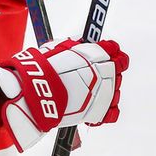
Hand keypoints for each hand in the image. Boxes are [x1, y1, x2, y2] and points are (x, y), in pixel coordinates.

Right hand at [0, 38, 127, 151]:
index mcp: (98, 54)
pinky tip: (93, 106)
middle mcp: (107, 73)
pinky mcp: (99, 112)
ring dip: (106, 89)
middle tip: (92, 72)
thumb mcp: (58, 47)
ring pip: (116, 90)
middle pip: (117, 69)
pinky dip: (104, 110)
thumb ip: (74, 45)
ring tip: (89, 90)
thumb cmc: (44, 67)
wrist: (37, 91)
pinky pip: (112, 113)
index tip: (104, 52)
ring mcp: (106, 94)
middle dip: (107, 69)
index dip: (109, 50)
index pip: (113, 49)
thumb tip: (79, 42)